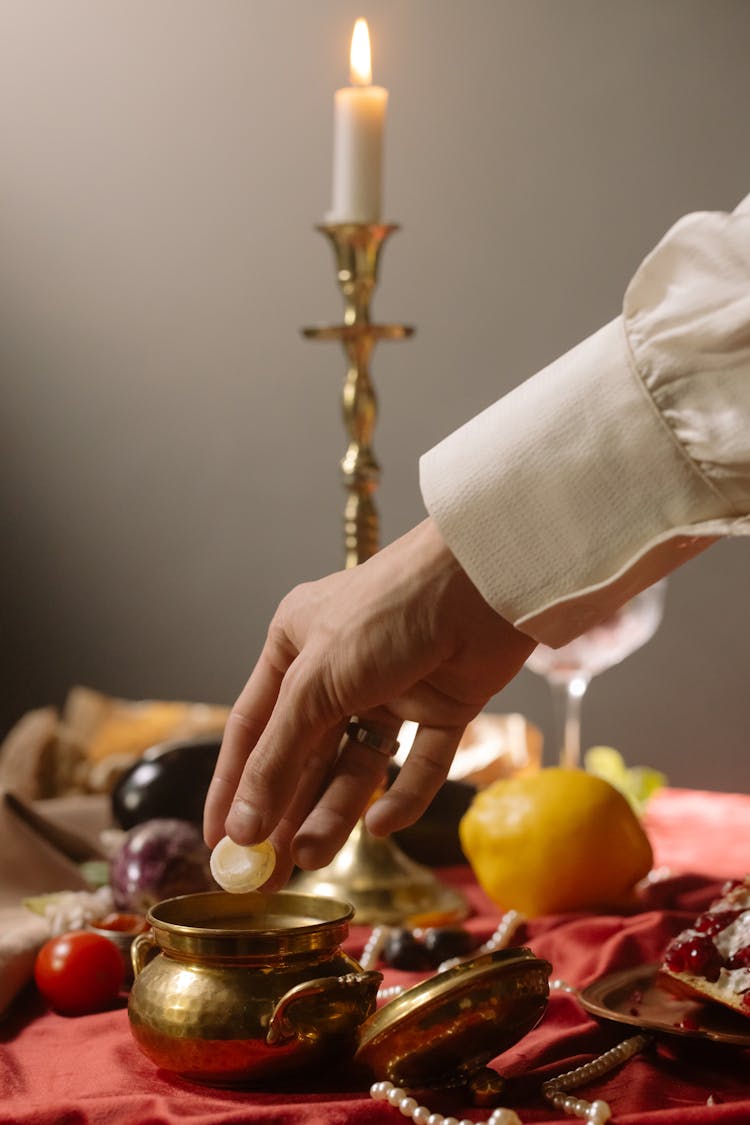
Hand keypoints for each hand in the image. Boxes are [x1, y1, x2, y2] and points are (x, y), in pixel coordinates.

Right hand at [203, 518, 534, 887]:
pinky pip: (417, 763)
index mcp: (294, 646)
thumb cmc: (386, 612)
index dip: (233, 787)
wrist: (484, 582)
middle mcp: (338, 669)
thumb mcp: (316, 683)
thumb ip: (278, 757)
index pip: (251, 728)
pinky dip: (402, 796)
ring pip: (357, 765)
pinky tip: (382, 824)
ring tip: (313, 856)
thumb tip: (240, 827)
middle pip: (304, 755)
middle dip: (285, 812)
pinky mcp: (442, 705)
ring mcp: (392, 689)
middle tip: (268, 874)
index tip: (219, 844)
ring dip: (335, 811)